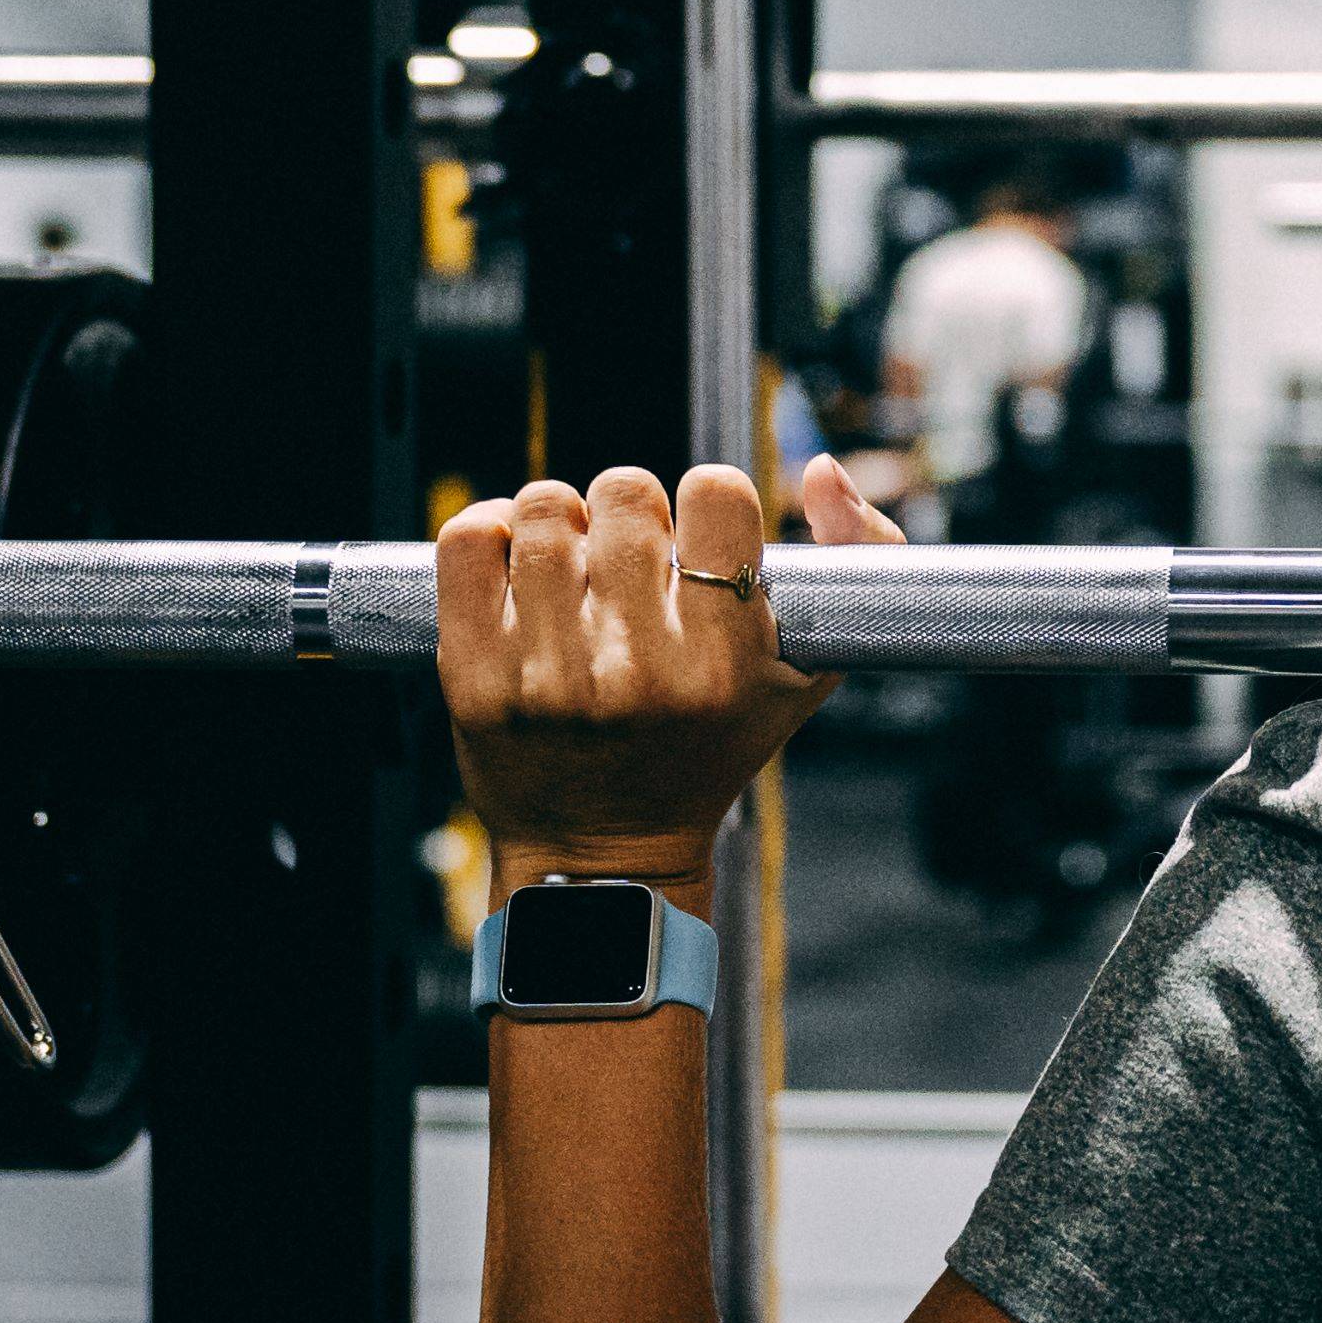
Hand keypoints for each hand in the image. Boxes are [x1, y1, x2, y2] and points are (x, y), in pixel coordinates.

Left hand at [438, 455, 899, 881]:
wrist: (605, 856)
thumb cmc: (714, 750)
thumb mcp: (808, 673)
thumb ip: (854, 559)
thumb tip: (826, 466)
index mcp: (722, 664)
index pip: (715, 495)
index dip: (710, 500)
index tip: (701, 539)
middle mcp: (635, 670)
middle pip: (624, 491)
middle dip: (632, 515)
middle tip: (632, 560)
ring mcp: (546, 675)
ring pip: (542, 508)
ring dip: (561, 523)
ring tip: (574, 565)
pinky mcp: (473, 678)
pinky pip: (467, 541)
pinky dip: (489, 531)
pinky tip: (514, 560)